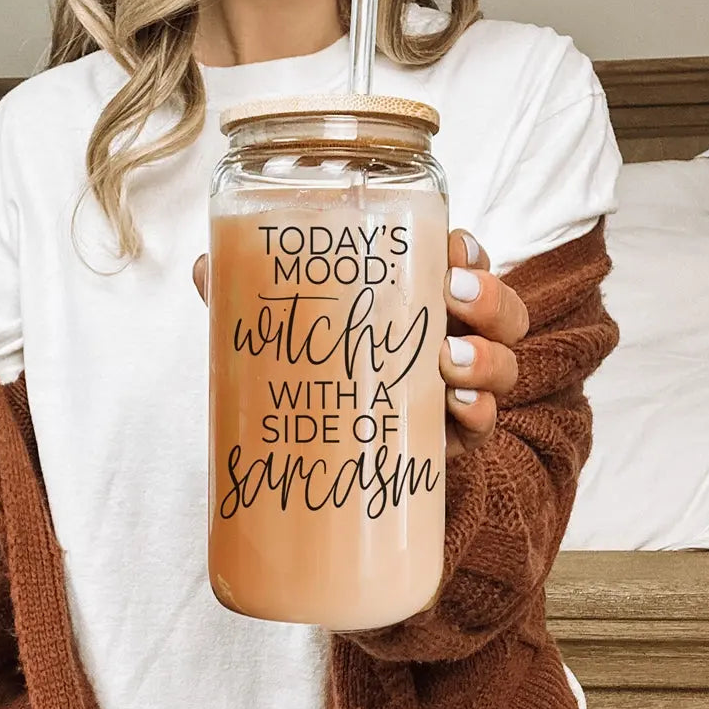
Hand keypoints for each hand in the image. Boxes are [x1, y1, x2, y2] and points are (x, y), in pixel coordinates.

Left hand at [191, 229, 527, 460]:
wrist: (327, 460)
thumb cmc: (315, 377)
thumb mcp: (285, 334)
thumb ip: (252, 299)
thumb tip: (204, 266)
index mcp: (417, 300)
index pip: (462, 261)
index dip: (468, 250)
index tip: (450, 248)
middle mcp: (450, 339)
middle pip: (499, 308)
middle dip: (488, 296)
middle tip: (452, 294)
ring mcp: (458, 390)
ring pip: (505, 363)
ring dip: (488, 356)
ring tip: (448, 360)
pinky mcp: (453, 441)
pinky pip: (486, 425)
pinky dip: (480, 414)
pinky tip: (459, 408)